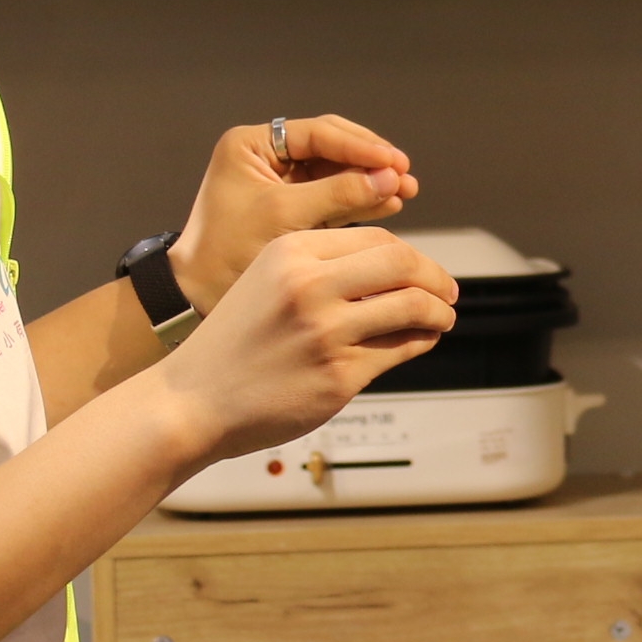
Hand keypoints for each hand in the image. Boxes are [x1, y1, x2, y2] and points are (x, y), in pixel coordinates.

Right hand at [166, 228, 458, 460]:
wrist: (193, 401)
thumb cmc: (232, 344)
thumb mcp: (265, 280)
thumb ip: (322, 268)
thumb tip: (396, 268)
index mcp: (291, 252)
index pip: (377, 239)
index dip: (412, 255)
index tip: (425, 269)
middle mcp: (310, 286)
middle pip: (402, 264)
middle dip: (436, 277)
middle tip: (447, 292)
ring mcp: (326, 332)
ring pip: (411, 306)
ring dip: (439, 312)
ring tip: (442, 318)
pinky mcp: (339, 376)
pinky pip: (400, 350)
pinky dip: (421, 342)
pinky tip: (421, 341)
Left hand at [172, 115, 422, 310]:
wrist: (198, 294)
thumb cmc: (225, 252)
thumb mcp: (284, 217)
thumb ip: (338, 194)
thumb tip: (388, 178)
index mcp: (250, 146)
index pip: (317, 134)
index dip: (360, 146)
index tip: (393, 162)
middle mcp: (265, 158)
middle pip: (331, 148)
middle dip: (370, 162)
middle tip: (404, 175)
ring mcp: (280, 183)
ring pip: (336, 172)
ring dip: (370, 181)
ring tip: (404, 192)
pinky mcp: (291, 208)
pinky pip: (333, 196)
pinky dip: (360, 201)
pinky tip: (387, 205)